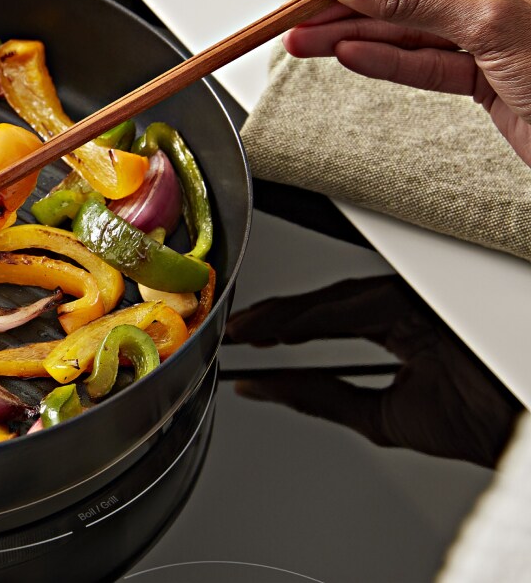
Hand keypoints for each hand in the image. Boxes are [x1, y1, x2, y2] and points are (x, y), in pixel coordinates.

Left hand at [225, 276, 519, 467]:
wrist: (521, 435)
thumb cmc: (476, 424)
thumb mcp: (381, 416)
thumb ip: (322, 397)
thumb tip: (261, 387)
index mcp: (403, 330)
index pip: (329, 321)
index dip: (281, 327)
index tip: (240, 338)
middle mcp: (409, 309)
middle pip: (328, 304)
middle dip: (276, 318)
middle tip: (233, 330)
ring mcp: (421, 300)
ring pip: (341, 299)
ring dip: (290, 315)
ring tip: (249, 330)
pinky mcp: (430, 300)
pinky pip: (367, 303)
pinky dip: (322, 316)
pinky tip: (286, 329)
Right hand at [282, 0, 530, 165]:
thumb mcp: (490, 23)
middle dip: (354, 0)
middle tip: (302, 10)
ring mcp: (498, 31)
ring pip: (413, 26)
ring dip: (356, 35)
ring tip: (304, 40)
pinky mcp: (490, 75)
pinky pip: (427, 63)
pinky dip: (386, 63)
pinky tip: (348, 57)